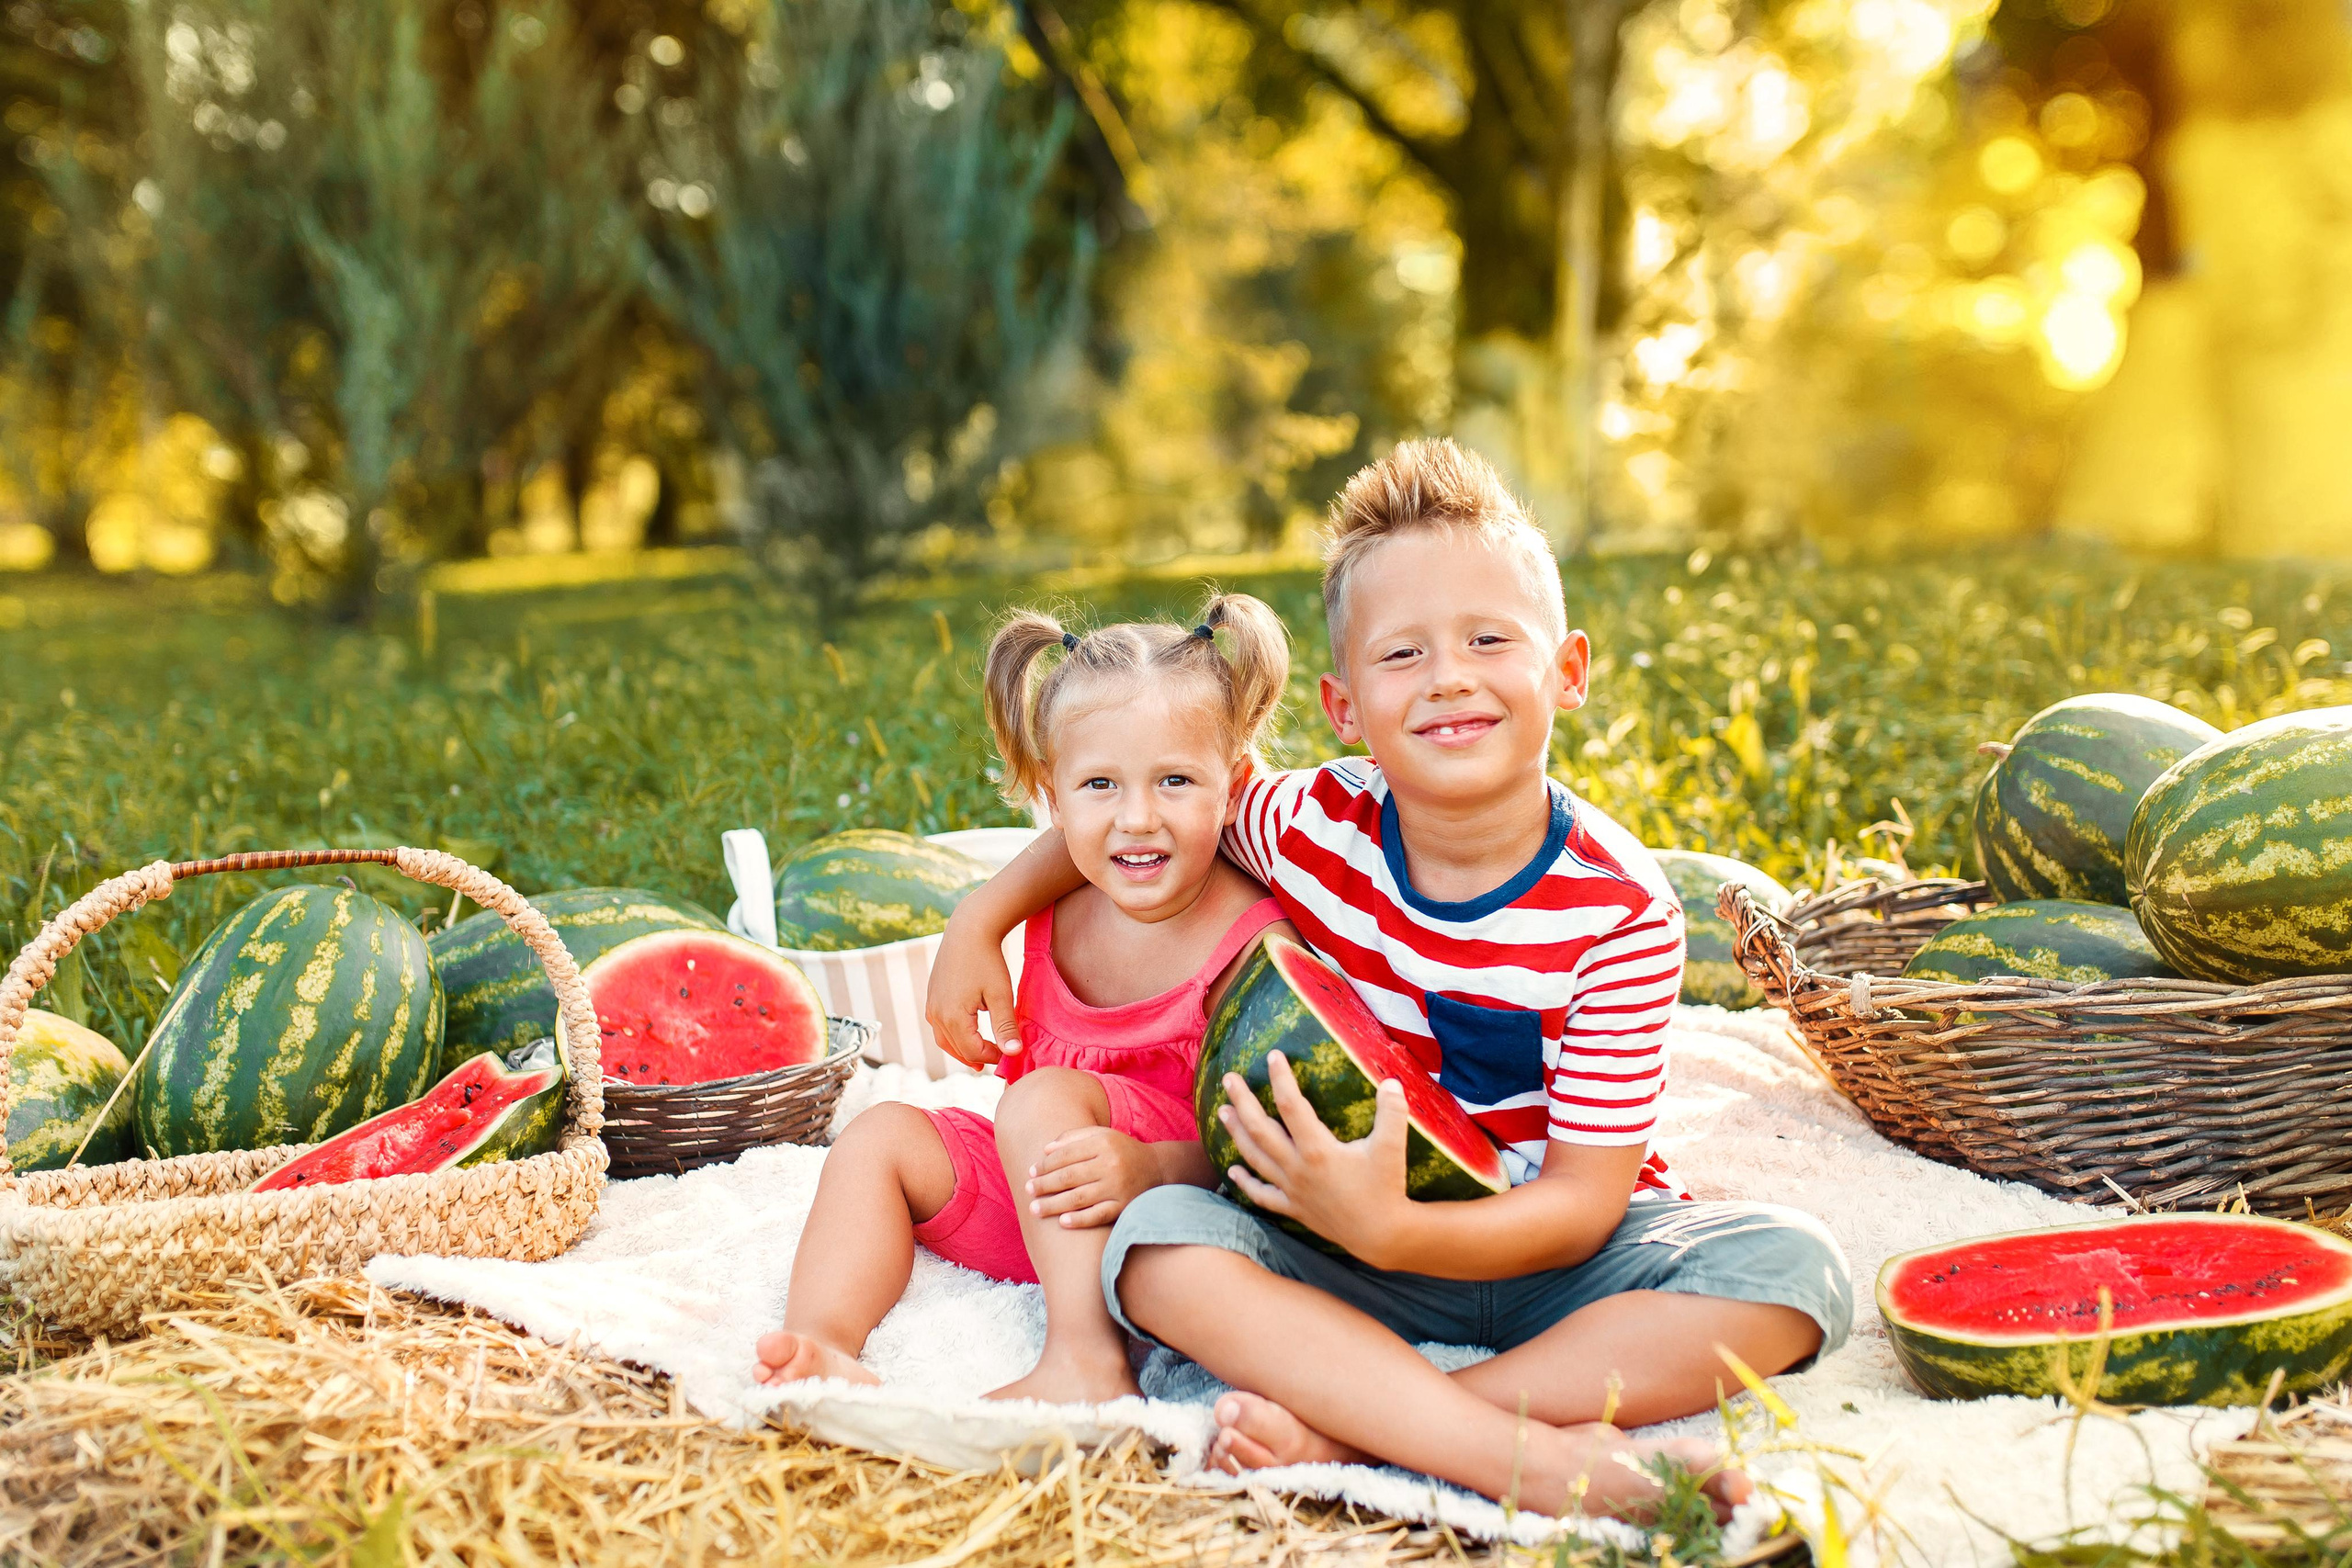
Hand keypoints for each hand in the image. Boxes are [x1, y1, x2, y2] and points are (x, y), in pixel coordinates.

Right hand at [926, 906, 1020, 1069]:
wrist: (969, 929)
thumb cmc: (987, 960)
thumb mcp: (1001, 994)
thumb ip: (1006, 1026)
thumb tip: (1014, 1054)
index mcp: (952, 1017)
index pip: (973, 1051)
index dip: (993, 1056)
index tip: (1010, 1053)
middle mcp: (936, 1015)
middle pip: (957, 1048)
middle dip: (977, 1057)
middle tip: (996, 1061)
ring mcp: (931, 1005)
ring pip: (944, 1040)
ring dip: (962, 1050)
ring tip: (979, 1058)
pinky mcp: (932, 997)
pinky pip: (940, 1026)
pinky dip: (953, 1036)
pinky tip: (967, 1033)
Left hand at [1026, 1127, 1160, 1227]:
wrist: (1158, 1168)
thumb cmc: (1122, 1151)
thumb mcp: (1102, 1135)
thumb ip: (1074, 1138)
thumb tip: (1045, 1150)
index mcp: (1103, 1143)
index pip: (1066, 1155)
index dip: (1045, 1164)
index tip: (1031, 1172)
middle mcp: (1110, 1164)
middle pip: (1069, 1177)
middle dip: (1044, 1184)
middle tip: (1027, 1190)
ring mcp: (1118, 1187)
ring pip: (1079, 1198)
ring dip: (1053, 1204)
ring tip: (1035, 1209)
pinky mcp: (1124, 1207)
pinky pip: (1098, 1215)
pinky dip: (1080, 1220)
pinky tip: (1062, 1222)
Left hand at [1218, 1052, 1410, 1261]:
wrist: (1381, 1235)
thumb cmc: (1386, 1188)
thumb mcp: (1392, 1148)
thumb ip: (1392, 1112)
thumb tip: (1392, 1081)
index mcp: (1318, 1150)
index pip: (1291, 1105)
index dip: (1280, 1078)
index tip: (1273, 1056)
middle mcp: (1298, 1168)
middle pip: (1261, 1130)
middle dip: (1243, 1102)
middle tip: (1229, 1079)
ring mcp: (1292, 1190)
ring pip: (1255, 1158)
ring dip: (1236, 1134)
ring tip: (1222, 1112)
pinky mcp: (1293, 1208)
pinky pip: (1262, 1195)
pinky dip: (1245, 1182)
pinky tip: (1231, 1171)